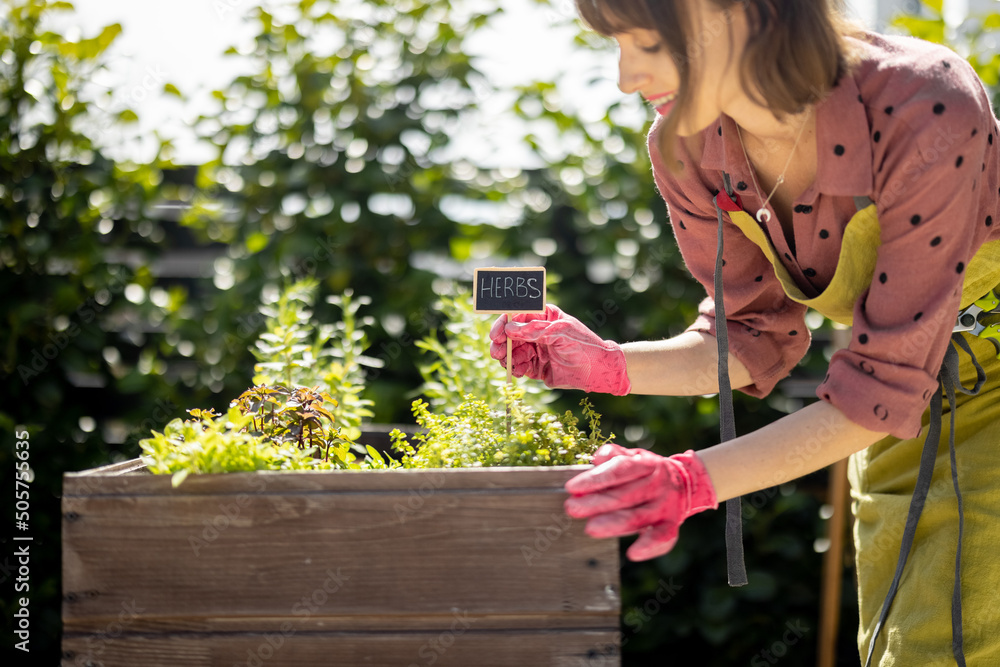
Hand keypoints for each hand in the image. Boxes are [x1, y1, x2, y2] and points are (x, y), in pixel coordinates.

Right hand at [488, 305, 629, 394]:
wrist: (598, 371)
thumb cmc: (584, 345)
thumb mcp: (561, 333)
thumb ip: (535, 331)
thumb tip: (510, 328)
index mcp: (543, 317)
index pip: (517, 316)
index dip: (504, 324)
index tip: (497, 334)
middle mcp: (536, 332)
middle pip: (509, 335)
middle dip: (501, 344)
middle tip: (497, 353)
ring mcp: (535, 349)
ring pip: (512, 352)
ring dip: (507, 358)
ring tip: (509, 365)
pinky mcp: (536, 367)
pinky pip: (519, 367)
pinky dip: (516, 369)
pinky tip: (519, 372)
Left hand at [564, 443, 717, 560]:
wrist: (687, 483)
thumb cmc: (647, 471)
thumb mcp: (634, 456)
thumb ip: (614, 454)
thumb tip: (597, 458)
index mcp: (646, 464)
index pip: (619, 470)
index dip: (595, 479)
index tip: (572, 487)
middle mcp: (657, 484)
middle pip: (624, 495)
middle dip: (596, 503)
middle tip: (572, 508)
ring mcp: (665, 505)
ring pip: (638, 516)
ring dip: (614, 524)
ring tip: (590, 528)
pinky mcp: (671, 524)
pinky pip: (662, 537)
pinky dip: (649, 546)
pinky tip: (632, 553)